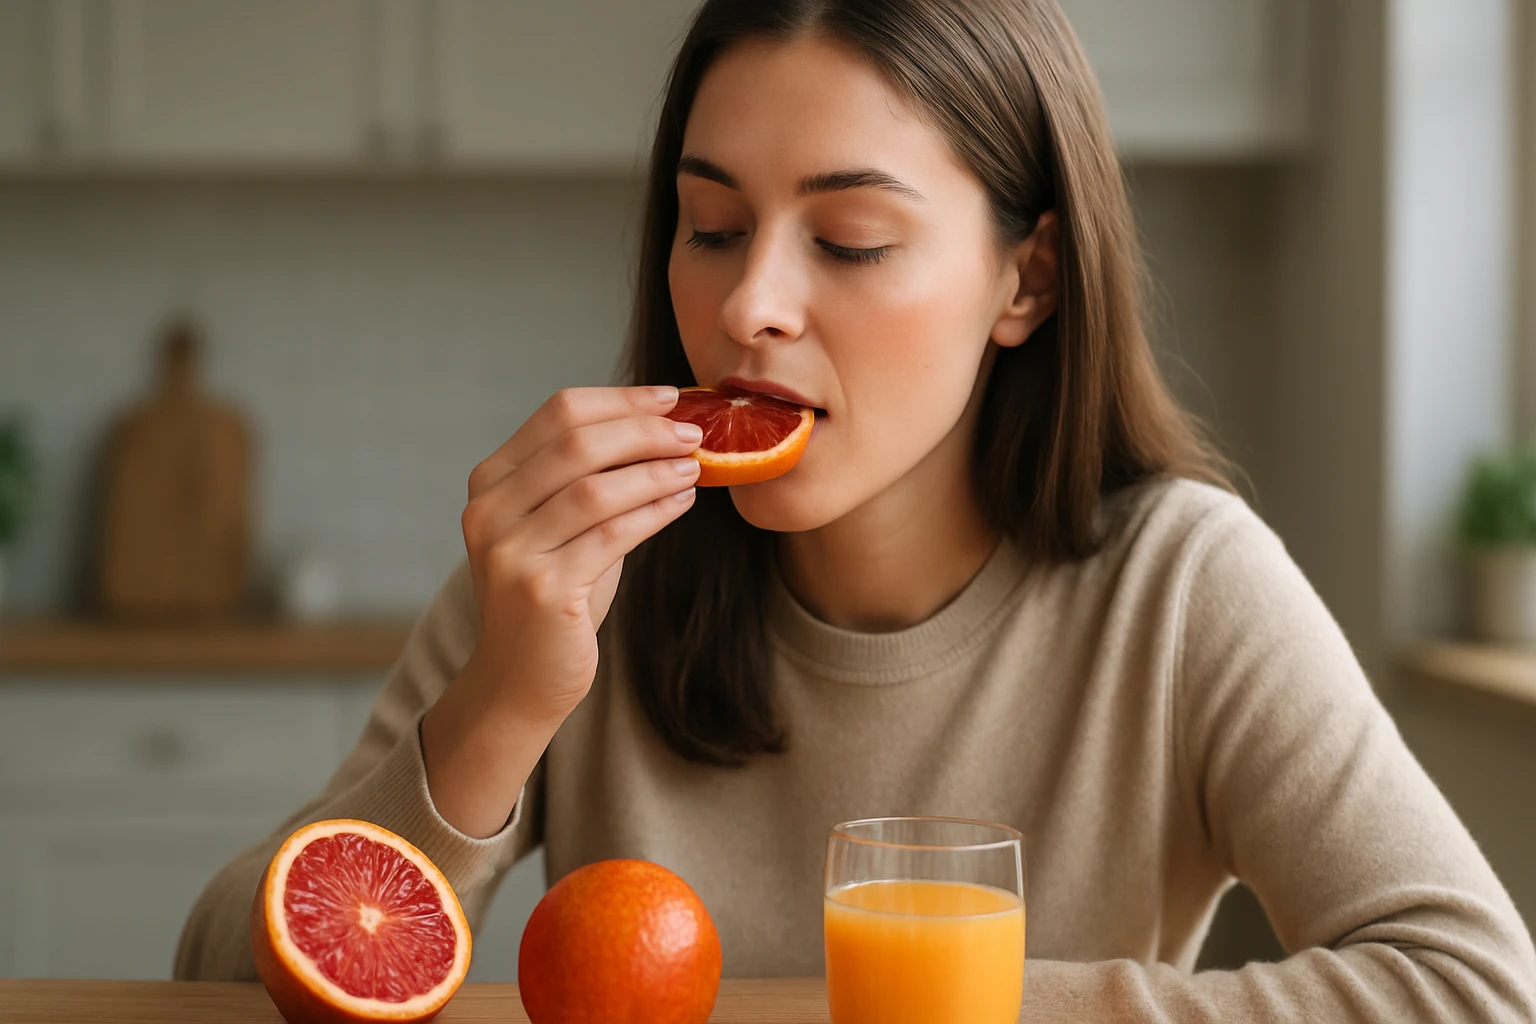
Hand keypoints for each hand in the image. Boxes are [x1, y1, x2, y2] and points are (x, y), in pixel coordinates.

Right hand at [421, 385, 700, 836]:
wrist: (521, 677)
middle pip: (576, 443)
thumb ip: (592, 477)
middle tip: (694, 431)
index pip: (558, 413)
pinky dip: (654, 511)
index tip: (670, 396)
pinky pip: (611, 535)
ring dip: (655, 470)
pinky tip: (683, 502)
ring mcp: (510, 552)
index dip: (621, 399)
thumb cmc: (555, 593)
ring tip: (695, 465)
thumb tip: (666, 427)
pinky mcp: (541, 590)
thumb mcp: (561, 524)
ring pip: (595, 489)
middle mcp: (489, 511)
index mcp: (490, 481)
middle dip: (644, 430)